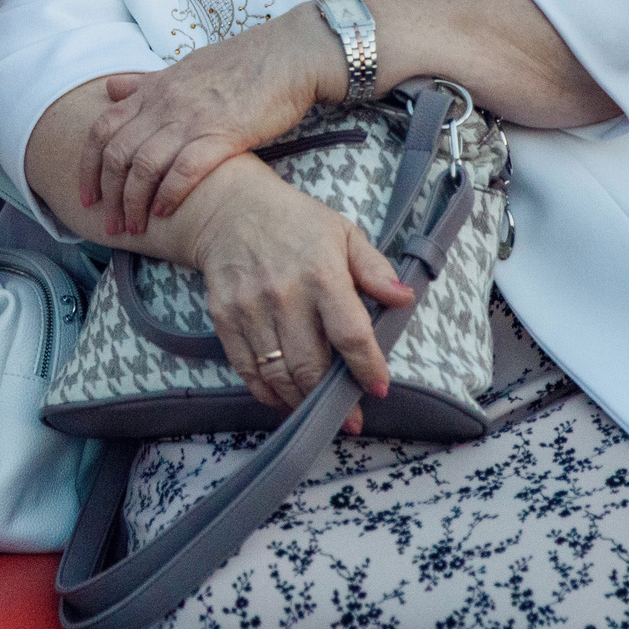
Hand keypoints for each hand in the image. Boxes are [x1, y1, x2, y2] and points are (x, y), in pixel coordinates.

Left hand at [82, 7, 338, 233]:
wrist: (287, 55)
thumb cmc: (240, 64)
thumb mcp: (182, 67)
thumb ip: (145, 82)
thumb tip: (110, 87)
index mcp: (154, 89)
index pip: (103, 129)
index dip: (88, 166)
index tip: (87, 195)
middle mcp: (165, 104)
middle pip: (117, 154)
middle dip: (107, 194)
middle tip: (107, 223)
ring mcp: (192, 118)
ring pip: (144, 165)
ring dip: (133, 202)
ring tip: (133, 228)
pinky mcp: (223, 133)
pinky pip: (185, 168)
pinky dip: (169, 193)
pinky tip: (164, 213)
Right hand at [177, 162, 413, 414]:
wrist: (229, 208)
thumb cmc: (296, 223)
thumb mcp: (344, 234)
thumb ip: (375, 270)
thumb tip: (404, 298)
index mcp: (322, 273)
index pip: (350, 334)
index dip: (367, 368)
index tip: (378, 389)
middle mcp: (284, 295)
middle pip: (310, 366)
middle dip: (332, 401)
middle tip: (351, 420)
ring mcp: (250, 309)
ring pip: (278, 376)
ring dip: (300, 402)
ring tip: (317, 412)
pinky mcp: (224, 318)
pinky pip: (246, 370)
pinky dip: (266, 393)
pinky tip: (282, 398)